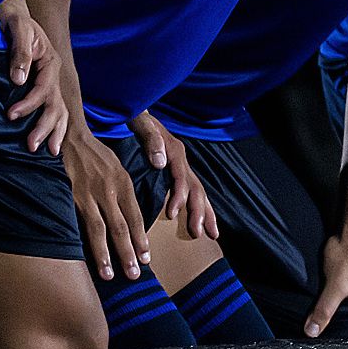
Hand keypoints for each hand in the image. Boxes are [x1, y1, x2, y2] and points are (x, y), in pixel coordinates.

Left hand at [0, 9, 68, 151]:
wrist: (15, 17)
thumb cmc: (16, 23)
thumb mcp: (19, 30)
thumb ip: (20, 54)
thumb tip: (19, 81)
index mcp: (51, 63)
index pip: (43, 90)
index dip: (28, 104)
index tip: (11, 115)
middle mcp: (54, 76)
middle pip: (56, 106)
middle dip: (45, 128)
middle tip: (32, 146)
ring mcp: (51, 84)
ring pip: (60, 112)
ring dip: (55, 132)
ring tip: (48, 152)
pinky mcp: (44, 89)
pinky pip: (54, 111)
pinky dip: (54, 127)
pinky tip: (49, 142)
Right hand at [59, 126, 148, 281]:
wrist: (70, 134)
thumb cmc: (93, 152)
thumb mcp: (116, 165)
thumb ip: (124, 188)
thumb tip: (131, 213)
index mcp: (124, 182)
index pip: (136, 217)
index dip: (141, 239)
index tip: (145, 258)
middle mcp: (110, 189)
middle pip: (121, 227)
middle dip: (128, 253)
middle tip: (134, 275)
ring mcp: (90, 193)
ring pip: (101, 229)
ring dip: (106, 254)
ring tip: (110, 275)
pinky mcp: (73, 194)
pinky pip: (81, 222)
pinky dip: (85, 241)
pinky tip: (84, 256)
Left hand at [133, 111, 215, 241]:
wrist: (138, 114)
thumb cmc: (138, 120)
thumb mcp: (142, 124)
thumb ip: (151, 140)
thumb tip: (160, 163)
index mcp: (175, 152)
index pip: (181, 178)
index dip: (179, 196)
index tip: (171, 214)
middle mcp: (182, 161)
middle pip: (196, 188)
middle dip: (199, 212)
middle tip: (198, 232)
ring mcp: (182, 167)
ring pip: (199, 193)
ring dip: (204, 214)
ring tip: (209, 234)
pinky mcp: (178, 173)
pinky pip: (192, 192)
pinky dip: (199, 208)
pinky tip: (202, 224)